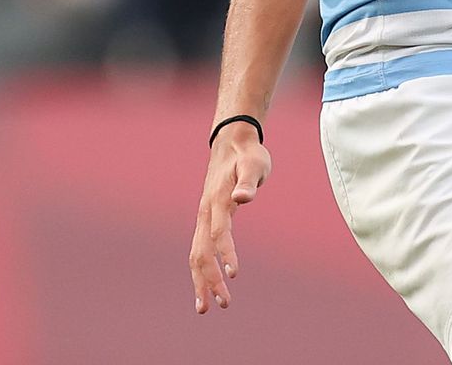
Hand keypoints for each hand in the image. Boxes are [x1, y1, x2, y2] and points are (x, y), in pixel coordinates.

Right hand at [188, 124, 271, 313]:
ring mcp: (202, 218)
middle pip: (202, 253)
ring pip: (196, 256)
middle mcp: (205, 213)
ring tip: (208, 307)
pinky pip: (199, 250)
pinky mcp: (206, 221)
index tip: (234, 275)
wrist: (232, 143)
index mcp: (217, 201)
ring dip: (201, 282)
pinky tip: (207, 286)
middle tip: (223, 305)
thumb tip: (243, 198)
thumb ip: (249, 182)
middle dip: (210, 280)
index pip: (219, 232)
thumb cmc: (248, 155)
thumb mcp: (254, 163)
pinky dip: (201, 271)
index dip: (226, 254)